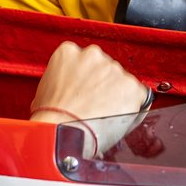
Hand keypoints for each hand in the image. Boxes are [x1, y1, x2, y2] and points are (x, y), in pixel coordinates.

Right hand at [29, 41, 148, 156]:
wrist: (63, 133)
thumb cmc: (52, 118)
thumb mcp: (45, 89)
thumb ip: (64, 80)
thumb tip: (71, 88)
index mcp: (68, 52)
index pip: (82, 60)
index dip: (84, 78)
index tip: (83, 90)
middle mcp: (93, 55)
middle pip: (104, 68)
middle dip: (102, 85)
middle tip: (93, 105)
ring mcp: (114, 69)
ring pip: (121, 82)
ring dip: (117, 96)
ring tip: (103, 115)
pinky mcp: (132, 86)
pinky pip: (139, 96)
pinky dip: (133, 108)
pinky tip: (116, 118)